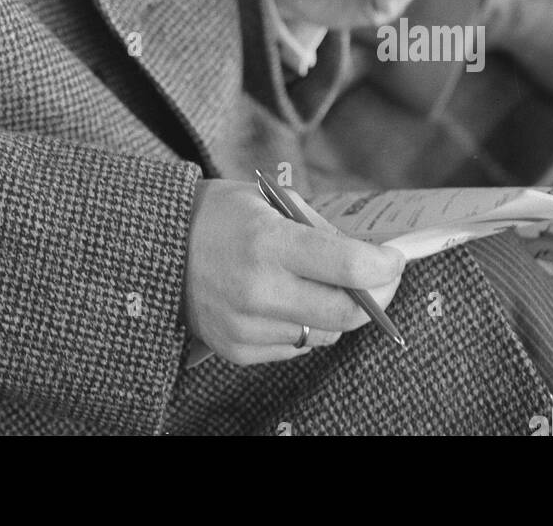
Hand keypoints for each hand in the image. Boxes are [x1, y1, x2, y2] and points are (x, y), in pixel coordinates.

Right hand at [182, 179, 404, 363]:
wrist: (157, 246)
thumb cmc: (218, 214)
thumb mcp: (269, 201)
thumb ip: (319, 230)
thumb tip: (369, 257)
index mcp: (268, 244)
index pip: (350, 268)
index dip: (384, 265)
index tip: (395, 257)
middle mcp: (259, 291)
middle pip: (346, 313)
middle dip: (375, 296)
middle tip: (381, 277)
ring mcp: (247, 327)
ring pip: (324, 335)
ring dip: (338, 312)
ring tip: (327, 284)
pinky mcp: (238, 350)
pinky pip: (295, 347)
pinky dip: (305, 326)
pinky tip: (290, 300)